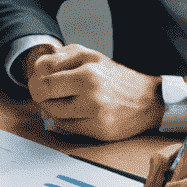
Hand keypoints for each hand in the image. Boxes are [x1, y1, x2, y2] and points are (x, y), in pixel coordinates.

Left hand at [25, 44, 168, 140]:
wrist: (149, 100)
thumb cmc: (115, 78)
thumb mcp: (91, 57)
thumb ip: (61, 59)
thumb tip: (36, 74)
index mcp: (88, 65)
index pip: (43, 70)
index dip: (36, 76)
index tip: (39, 80)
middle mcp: (91, 85)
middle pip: (42, 91)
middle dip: (39, 93)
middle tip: (45, 94)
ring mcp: (95, 109)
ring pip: (51, 111)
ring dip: (51, 108)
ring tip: (64, 103)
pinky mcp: (98, 129)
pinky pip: (64, 126)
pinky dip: (63, 120)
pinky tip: (74, 113)